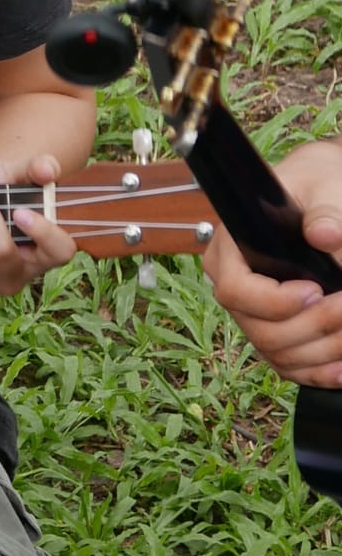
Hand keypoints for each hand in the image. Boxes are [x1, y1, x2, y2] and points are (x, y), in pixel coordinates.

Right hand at [203, 139, 341, 386]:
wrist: (324, 194)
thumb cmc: (318, 184)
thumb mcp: (324, 185)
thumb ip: (326, 211)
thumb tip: (325, 235)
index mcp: (229, 249)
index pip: (234, 290)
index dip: (274, 301)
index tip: (316, 291)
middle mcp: (234, 285)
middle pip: (258, 329)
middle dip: (310, 327)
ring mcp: (254, 312)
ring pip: (276, 352)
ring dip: (321, 352)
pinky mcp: (277, 329)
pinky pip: (289, 363)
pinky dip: (318, 372)